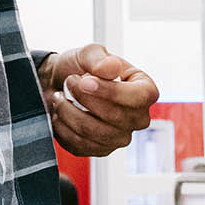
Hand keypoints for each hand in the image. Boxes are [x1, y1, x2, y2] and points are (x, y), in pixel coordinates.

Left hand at [41, 43, 158, 156]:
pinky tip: (59, 114)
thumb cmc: (80, 68)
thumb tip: (111, 68)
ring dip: (69, 113)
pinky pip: (80, 145)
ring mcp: (120, 137)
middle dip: (84, 99)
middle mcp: (138, 118)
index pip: (139, 97)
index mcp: (145, 90)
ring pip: (94, 132)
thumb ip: (99, 58)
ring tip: (59, 97)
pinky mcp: (101, 150)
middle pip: (115, 117)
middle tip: (68, 82)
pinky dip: (63, 128)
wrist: (59, 85)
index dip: (111, 92)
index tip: (84, 81)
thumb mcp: (88, 53)